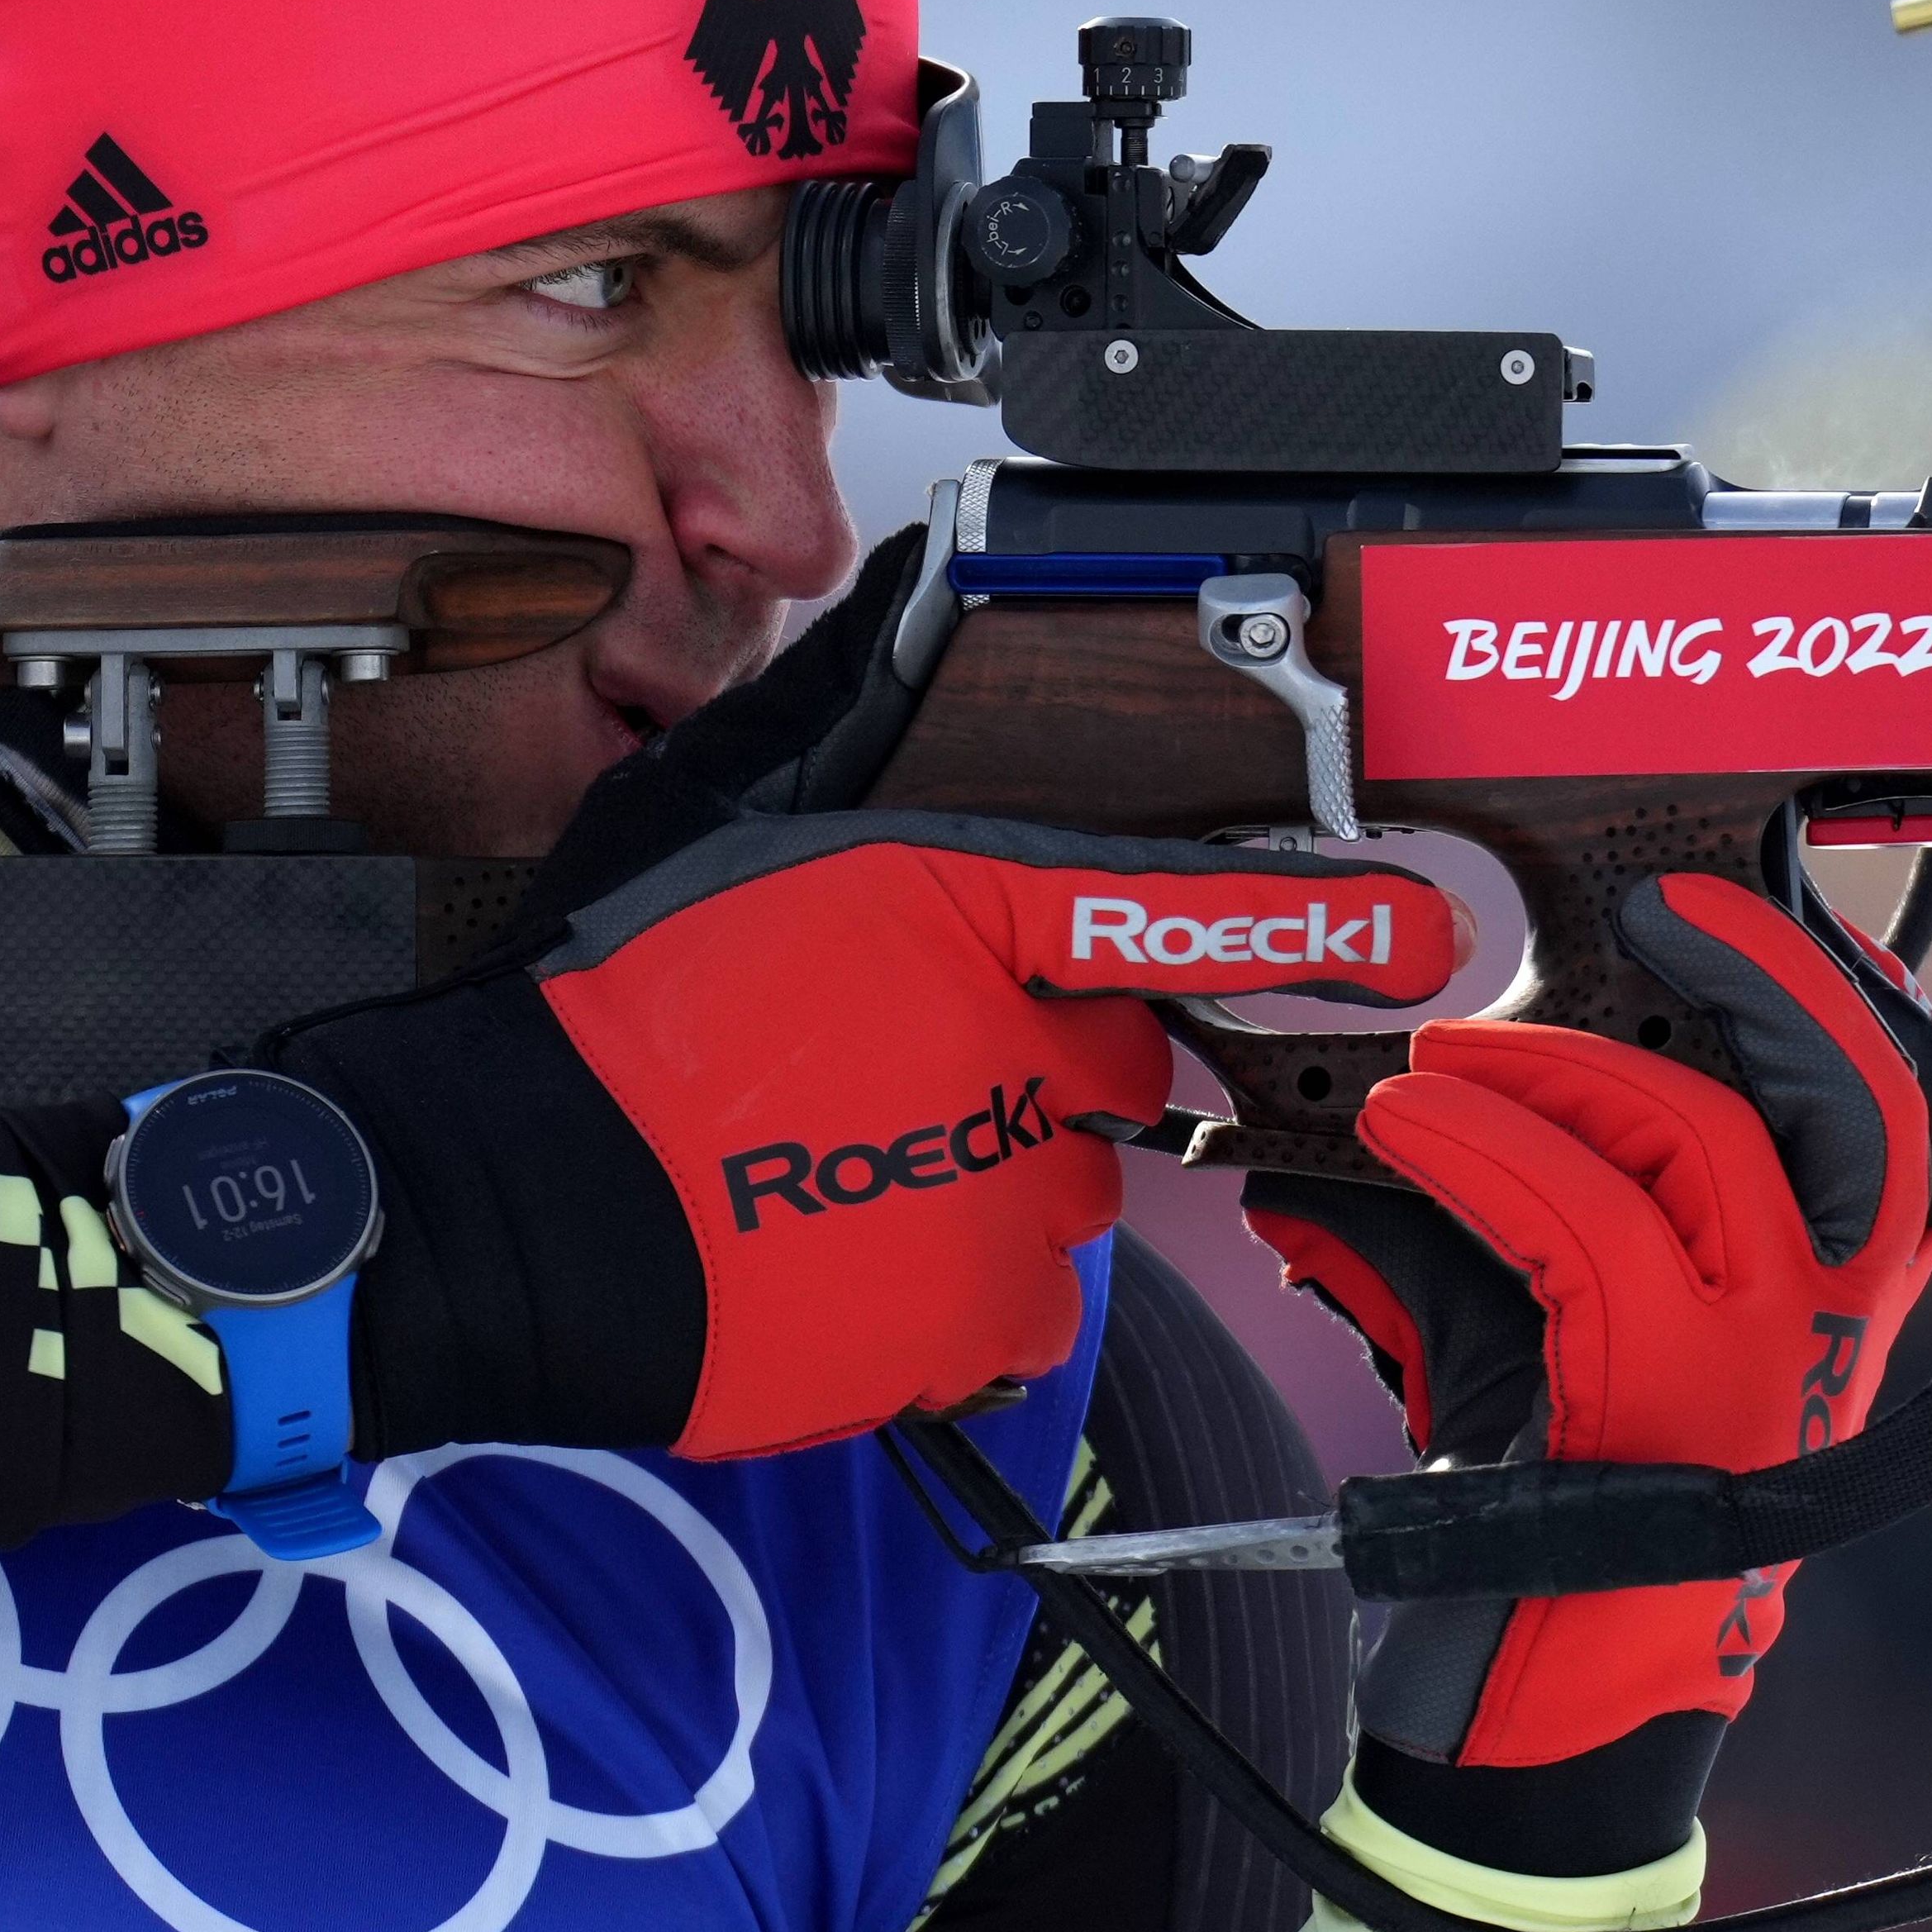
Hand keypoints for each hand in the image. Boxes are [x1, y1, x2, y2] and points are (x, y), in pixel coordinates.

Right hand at [296, 816, 1462, 1462]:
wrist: (506, 1209)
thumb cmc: (607, 1017)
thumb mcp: (720, 821)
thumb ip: (844, 727)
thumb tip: (910, 607)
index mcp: (955, 909)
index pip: (1177, 903)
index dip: (1319, 918)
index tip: (1425, 928)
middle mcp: (1007, 1049)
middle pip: (1110, 1057)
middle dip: (1031, 1063)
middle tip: (878, 1075)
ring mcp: (1000, 1197)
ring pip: (1066, 1189)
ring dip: (987, 1179)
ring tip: (833, 1170)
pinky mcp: (968, 1324)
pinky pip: (1010, 1307)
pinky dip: (946, 1291)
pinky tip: (835, 1252)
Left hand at [1250, 868, 1931, 1871]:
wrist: (1538, 1731)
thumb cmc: (1539, 1531)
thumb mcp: (1519, 1344)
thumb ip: (1465, 1224)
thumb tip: (1328, 1135)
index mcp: (1830, 1300)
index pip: (1910, 1119)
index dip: (1843, 992)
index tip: (1732, 905)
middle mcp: (1830, 1330)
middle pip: (1871, 1100)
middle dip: (1772, 973)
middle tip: (1657, 907)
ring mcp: (1763, 1372)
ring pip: (1707, 1143)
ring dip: (1553, 1069)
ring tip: (1436, 1067)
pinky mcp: (1668, 1413)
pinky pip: (1592, 1233)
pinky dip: (1487, 1155)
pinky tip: (1404, 1135)